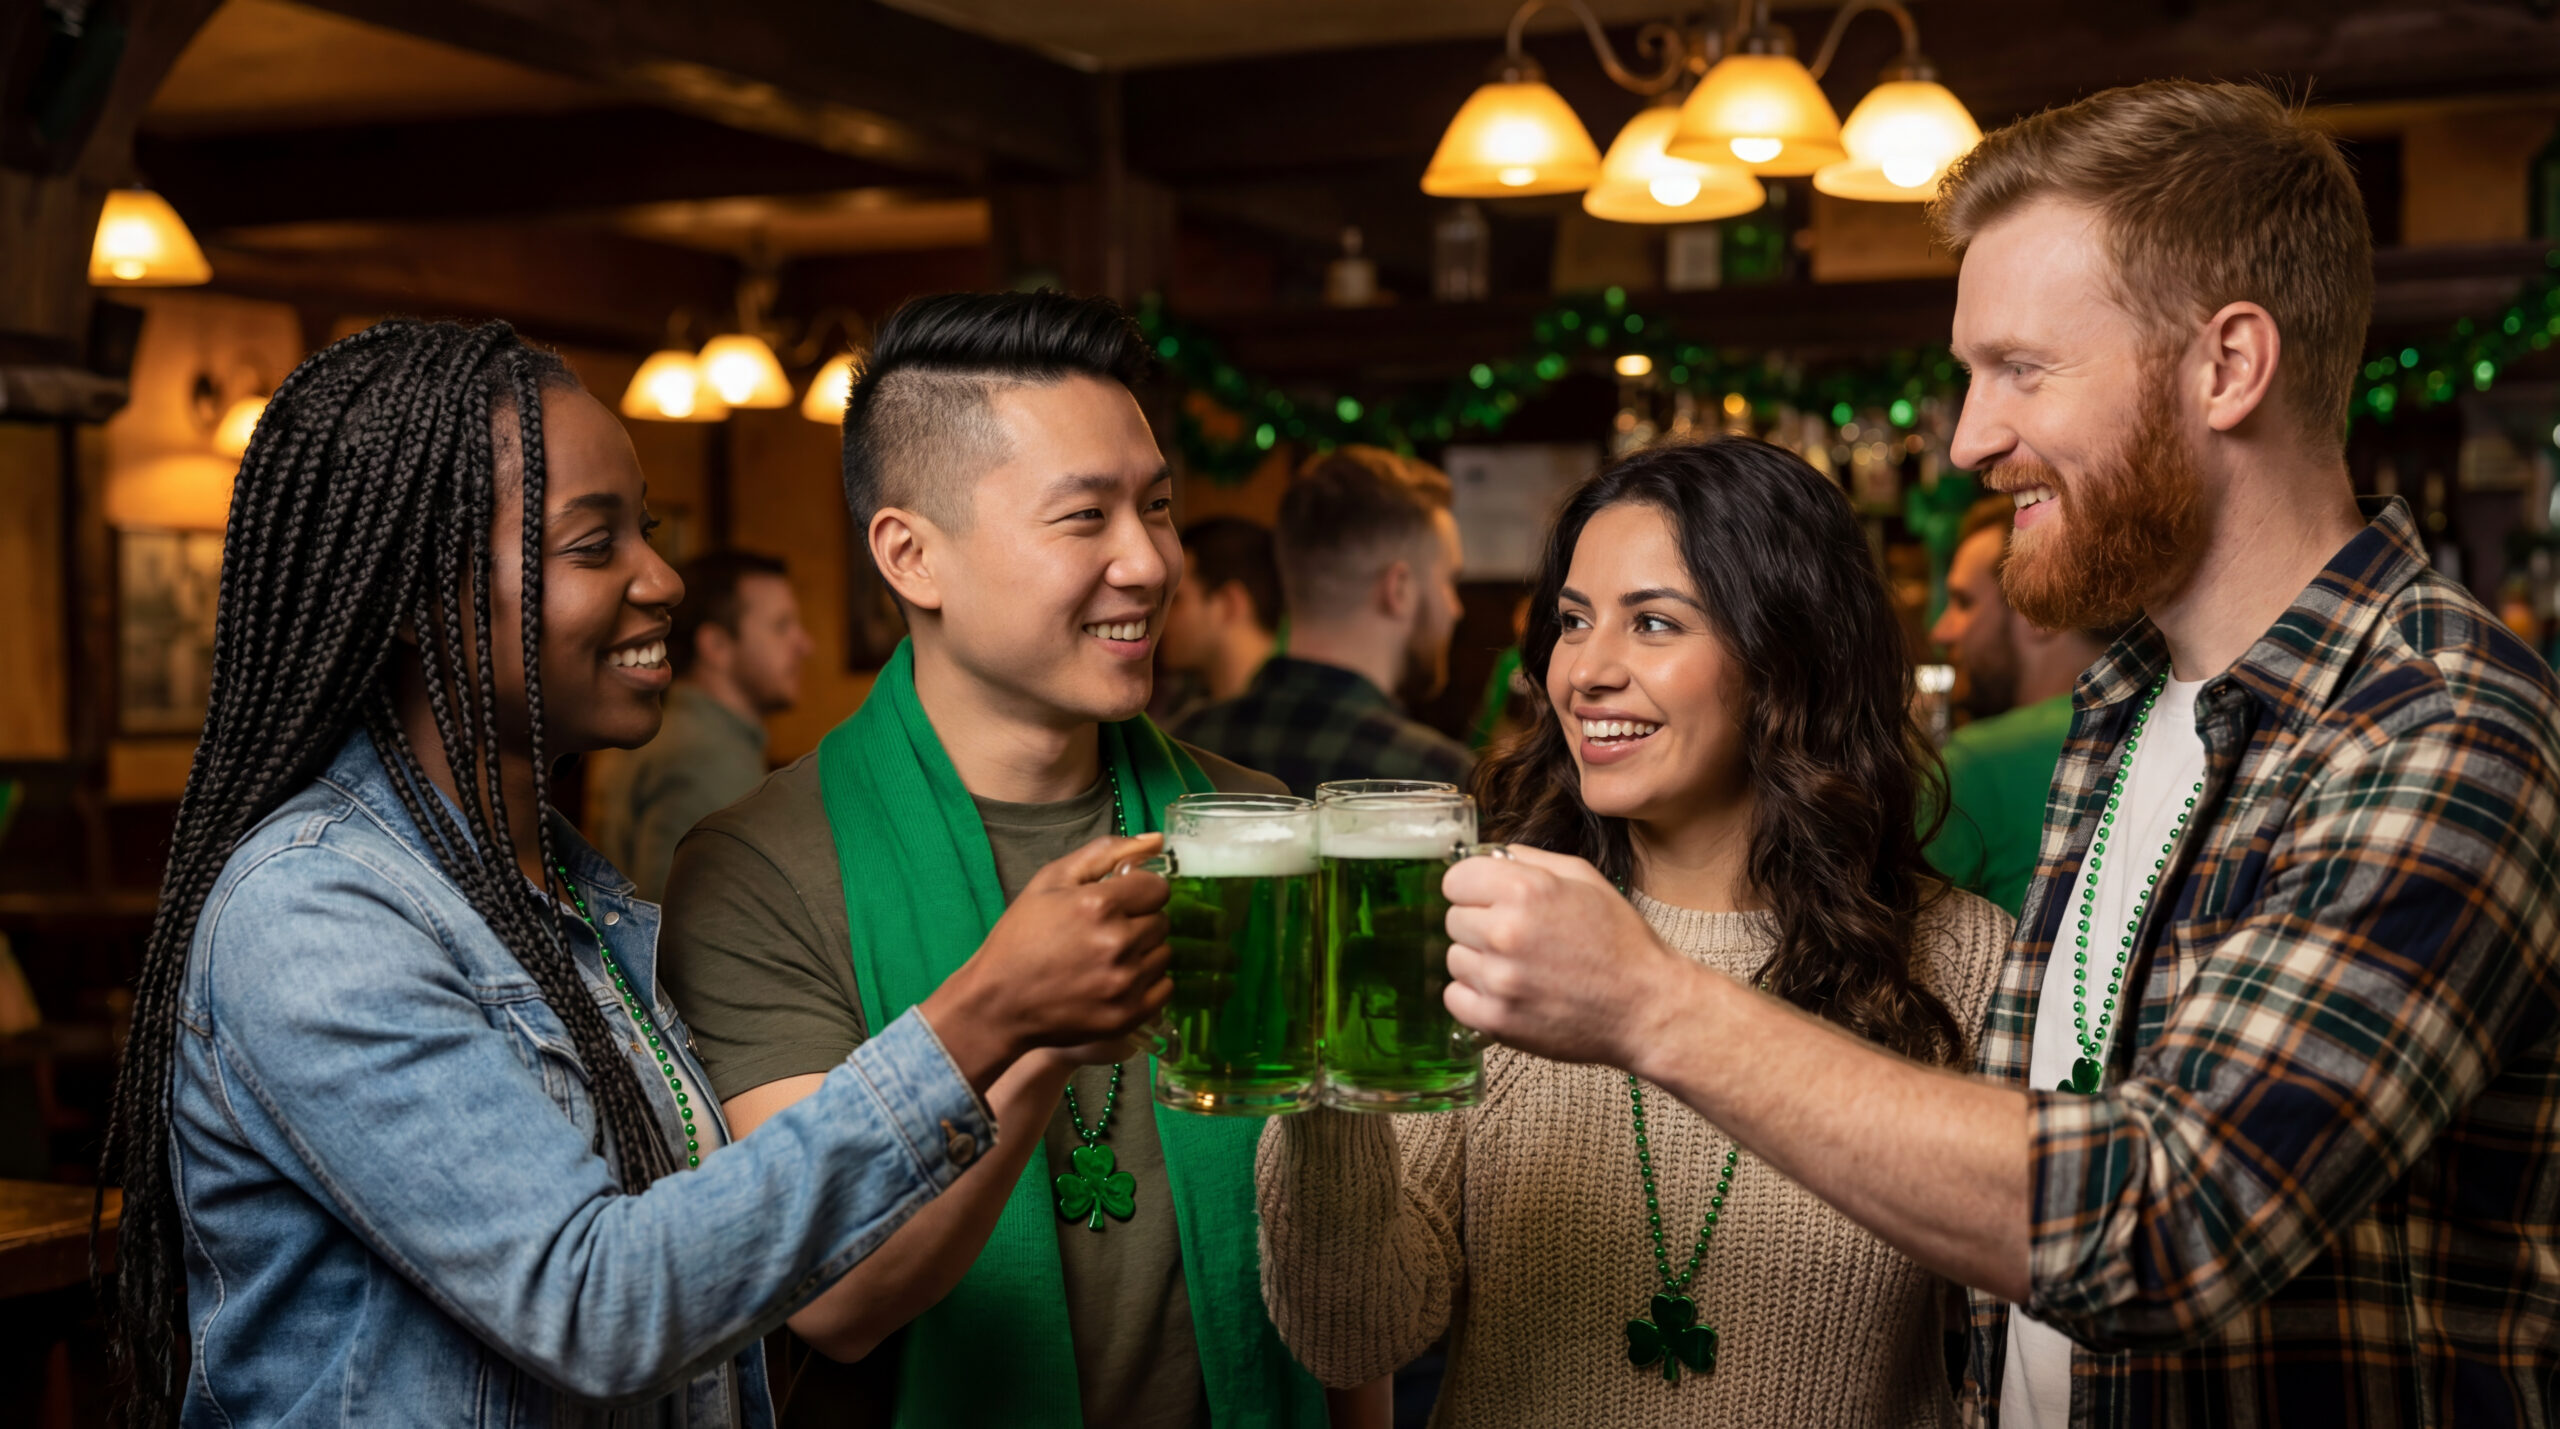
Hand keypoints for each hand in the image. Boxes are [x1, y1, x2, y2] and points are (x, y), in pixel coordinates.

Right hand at [920, 833, 1171, 1089]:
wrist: (998, 1004)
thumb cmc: (1020, 937)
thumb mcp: (1051, 880)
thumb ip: (1105, 853)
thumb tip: (1157, 840)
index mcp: (1098, 905)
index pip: (1158, 888)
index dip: (1138, 891)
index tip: (1119, 901)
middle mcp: (1118, 943)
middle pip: (1162, 920)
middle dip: (1139, 920)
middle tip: (1105, 931)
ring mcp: (1125, 984)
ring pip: (1163, 953)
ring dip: (1143, 951)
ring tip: (1108, 957)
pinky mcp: (1129, 1015)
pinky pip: (1165, 988)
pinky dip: (1147, 982)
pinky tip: (1117, 980)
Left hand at [1441, 845, 1689, 1067]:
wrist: (1645, 1006)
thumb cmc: (1620, 942)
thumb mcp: (1584, 879)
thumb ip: (1529, 860)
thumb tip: (1488, 857)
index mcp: (1526, 890)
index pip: (1455, 879)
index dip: (1473, 887)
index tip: (1488, 898)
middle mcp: (1505, 932)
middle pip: (1454, 919)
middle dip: (1480, 923)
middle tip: (1518, 937)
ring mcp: (1499, 979)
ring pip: (1454, 958)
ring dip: (1479, 961)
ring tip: (1520, 967)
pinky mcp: (1496, 1019)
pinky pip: (1454, 998)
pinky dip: (1475, 996)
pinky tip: (1508, 991)